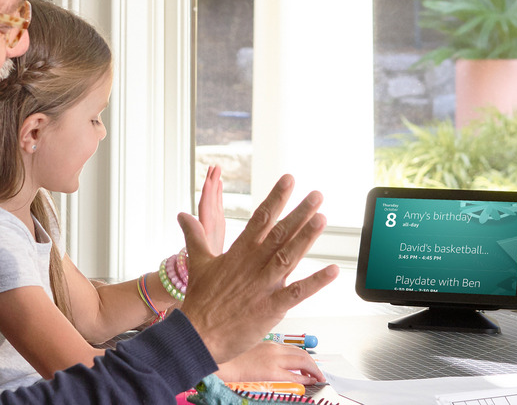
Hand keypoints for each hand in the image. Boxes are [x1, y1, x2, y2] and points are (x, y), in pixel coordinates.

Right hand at [179, 174, 339, 364]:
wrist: (196, 335)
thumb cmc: (200, 302)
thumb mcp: (198, 263)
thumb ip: (195, 236)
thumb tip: (183, 215)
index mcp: (238, 253)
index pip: (260, 219)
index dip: (276, 198)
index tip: (289, 181)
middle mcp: (253, 265)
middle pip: (279, 234)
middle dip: (299, 213)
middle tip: (317, 196)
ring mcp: (263, 286)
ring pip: (288, 257)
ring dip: (306, 239)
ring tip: (322, 219)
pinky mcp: (271, 308)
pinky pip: (297, 292)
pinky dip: (315, 282)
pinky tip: (332, 271)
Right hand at [215, 341, 325, 384]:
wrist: (214, 361)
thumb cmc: (225, 358)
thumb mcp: (245, 351)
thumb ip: (260, 354)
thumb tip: (267, 364)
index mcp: (266, 342)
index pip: (292, 348)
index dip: (304, 357)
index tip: (309, 364)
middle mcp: (272, 348)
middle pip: (301, 353)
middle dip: (313, 364)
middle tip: (318, 373)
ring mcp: (272, 359)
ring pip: (302, 360)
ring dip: (313, 369)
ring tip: (318, 378)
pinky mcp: (270, 372)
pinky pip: (294, 375)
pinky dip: (305, 378)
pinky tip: (309, 382)